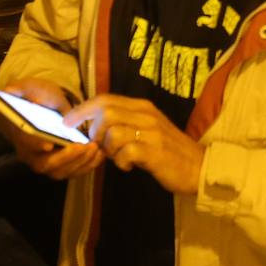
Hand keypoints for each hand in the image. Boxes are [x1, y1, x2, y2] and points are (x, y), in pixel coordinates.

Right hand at [0, 80, 106, 179]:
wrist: (40, 107)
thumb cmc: (34, 97)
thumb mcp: (29, 88)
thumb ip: (22, 90)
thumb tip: (11, 91)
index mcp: (18, 134)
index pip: (24, 144)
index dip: (35, 145)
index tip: (48, 144)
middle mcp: (28, 154)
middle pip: (44, 164)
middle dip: (65, 157)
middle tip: (84, 146)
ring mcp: (44, 162)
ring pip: (60, 172)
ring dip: (79, 163)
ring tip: (94, 147)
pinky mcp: (59, 166)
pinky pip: (72, 172)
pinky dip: (86, 166)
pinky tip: (99, 153)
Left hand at [89, 94, 205, 195]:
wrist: (199, 167)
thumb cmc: (169, 150)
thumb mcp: (147, 130)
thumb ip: (124, 125)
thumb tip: (93, 128)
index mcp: (142, 107)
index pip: (105, 99)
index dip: (82, 110)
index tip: (66, 123)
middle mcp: (147, 115)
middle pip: (106, 112)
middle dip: (94, 131)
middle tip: (100, 147)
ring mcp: (152, 132)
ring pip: (113, 132)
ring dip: (108, 149)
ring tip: (118, 157)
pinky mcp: (155, 152)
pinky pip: (126, 152)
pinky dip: (121, 162)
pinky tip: (129, 167)